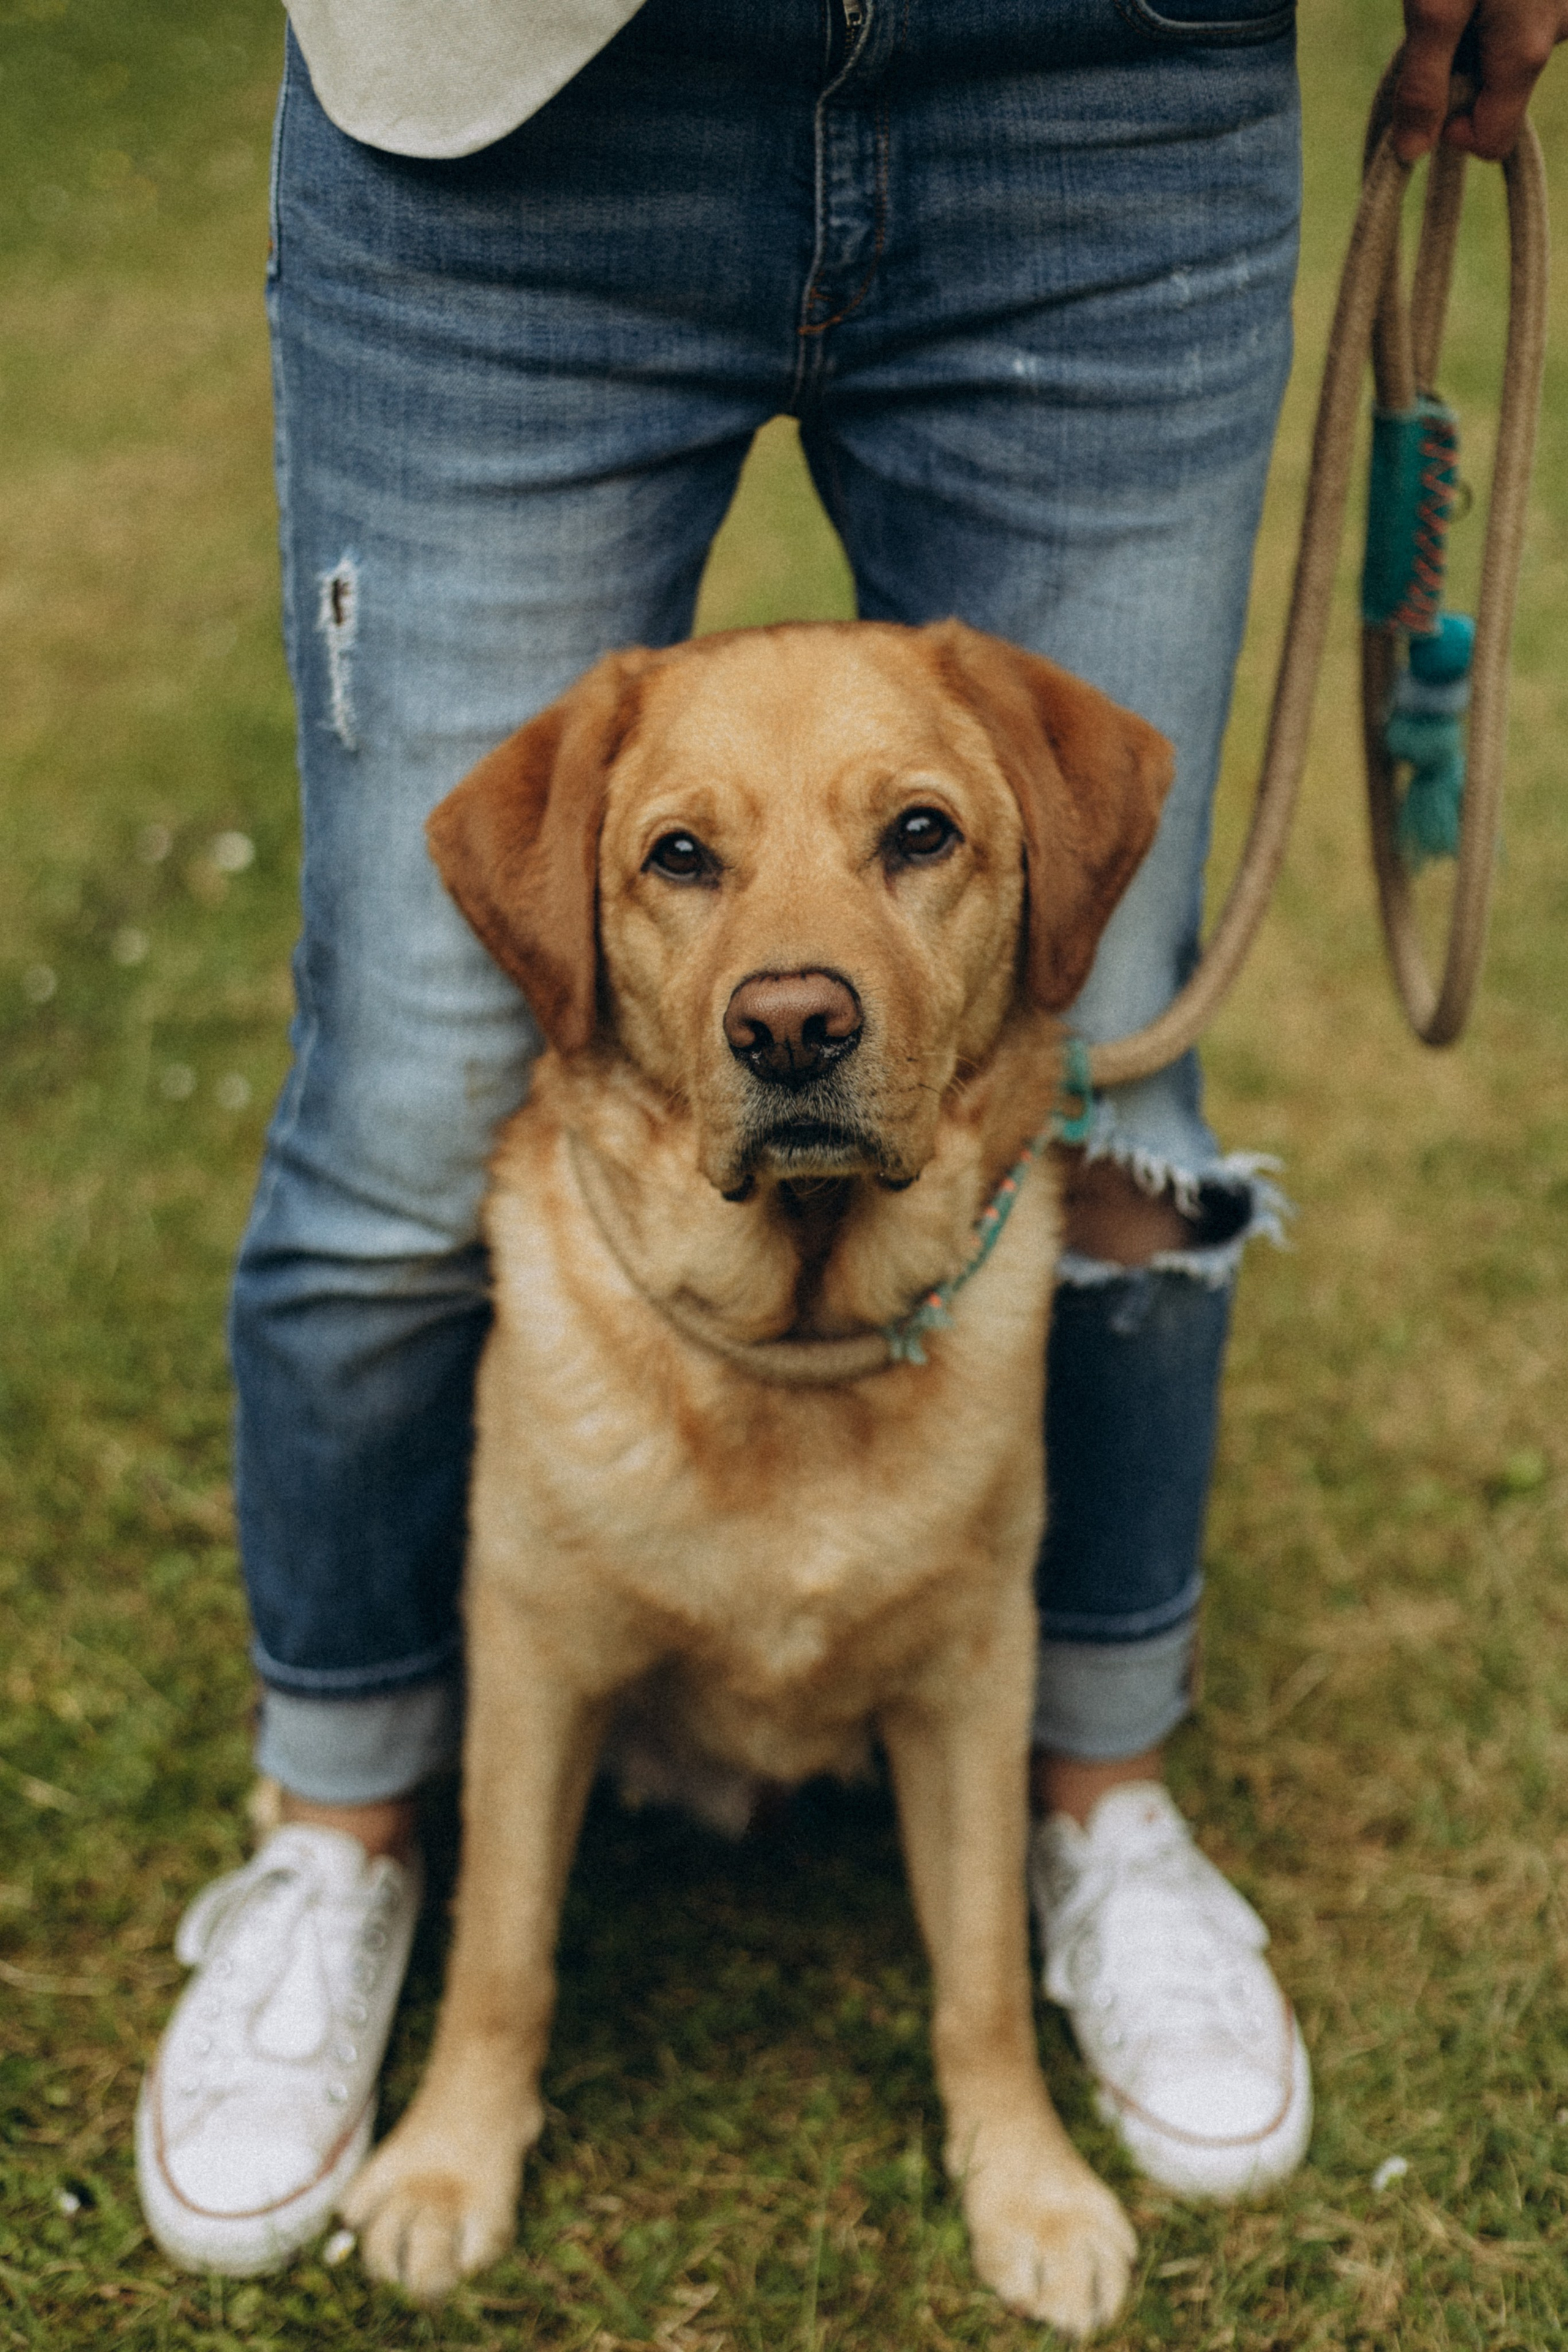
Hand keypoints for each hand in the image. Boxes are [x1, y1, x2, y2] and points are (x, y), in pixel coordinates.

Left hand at [1395, 0, 1567, 159]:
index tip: (1429, 87)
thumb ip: (1423, 84)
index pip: (1492, 142)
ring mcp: (1561, 10)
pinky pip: (1517, 25)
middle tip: (1439, 25)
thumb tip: (1411, 152)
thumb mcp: (1433, 9)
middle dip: (1458, 77)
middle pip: (1497, 99)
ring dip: (1471, 43)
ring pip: (1505, 58)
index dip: (1451, 131)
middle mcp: (1555, 36)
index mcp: (1524, 54)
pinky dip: (1489, 17)